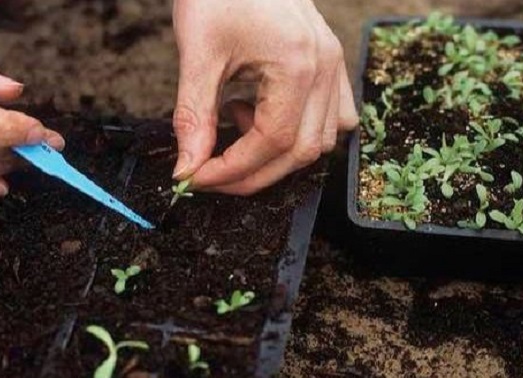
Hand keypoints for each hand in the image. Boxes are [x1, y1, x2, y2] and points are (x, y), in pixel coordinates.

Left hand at [172, 0, 357, 194]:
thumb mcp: (198, 54)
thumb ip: (194, 117)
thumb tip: (188, 168)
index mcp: (296, 64)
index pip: (271, 142)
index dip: (232, 169)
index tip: (197, 178)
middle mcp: (325, 68)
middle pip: (302, 152)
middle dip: (253, 173)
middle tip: (212, 172)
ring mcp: (334, 66)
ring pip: (322, 141)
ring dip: (278, 154)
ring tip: (239, 124)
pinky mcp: (331, 63)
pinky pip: (334, 117)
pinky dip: (302, 132)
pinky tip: (266, 114)